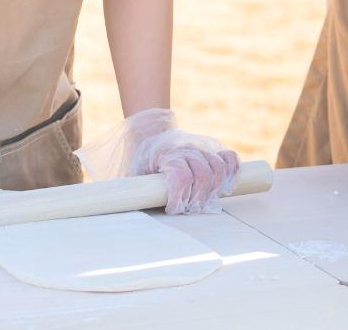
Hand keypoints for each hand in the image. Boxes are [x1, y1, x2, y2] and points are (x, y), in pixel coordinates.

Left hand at [77, 108, 241, 213]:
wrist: (147, 135)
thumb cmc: (137, 164)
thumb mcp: (128, 176)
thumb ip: (128, 192)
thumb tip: (115, 213)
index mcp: (162, 154)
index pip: (180, 176)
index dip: (179, 197)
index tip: (173, 209)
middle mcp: (184, 147)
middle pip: (202, 175)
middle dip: (196, 198)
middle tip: (187, 208)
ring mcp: (200, 146)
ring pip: (218, 168)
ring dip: (213, 189)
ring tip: (202, 201)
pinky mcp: (212, 148)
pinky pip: (230, 158)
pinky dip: (232, 173)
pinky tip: (225, 187)